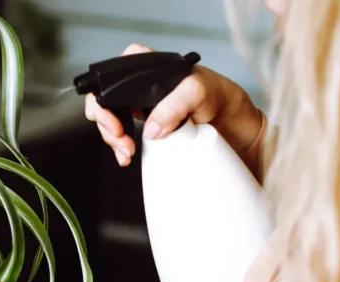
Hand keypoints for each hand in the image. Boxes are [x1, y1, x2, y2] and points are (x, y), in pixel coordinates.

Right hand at [84, 43, 265, 168]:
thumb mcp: (198, 93)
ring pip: (110, 119)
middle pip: (105, 98)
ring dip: (112, 139)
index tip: (116, 118)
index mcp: (149, 67)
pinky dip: (120, 148)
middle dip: (106, 122)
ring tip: (126, 153)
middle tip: (120, 139)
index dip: (105, 94)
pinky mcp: (147, 127)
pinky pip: (122, 135)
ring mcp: (142, 106)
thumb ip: (175, 104)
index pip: (113, 72)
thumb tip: (151, 128)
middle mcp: (141, 85)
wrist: (234, 127)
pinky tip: (127, 156)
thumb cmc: (219, 98)